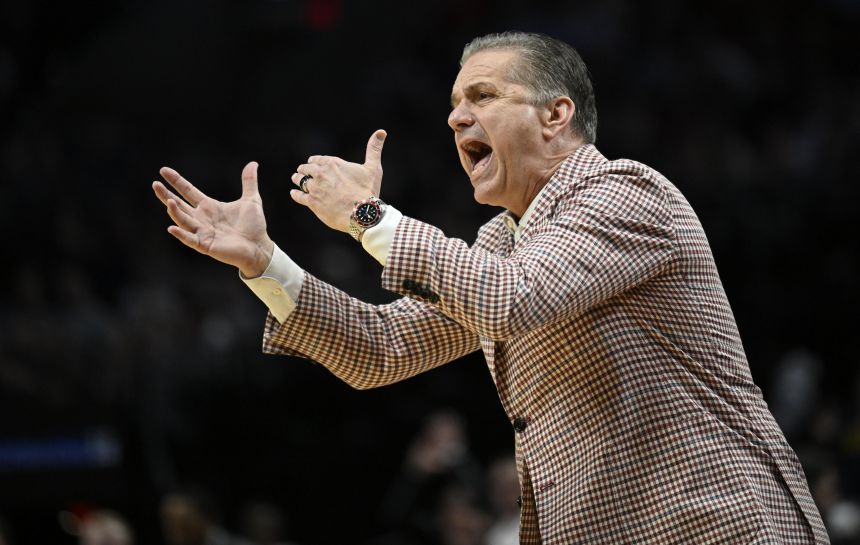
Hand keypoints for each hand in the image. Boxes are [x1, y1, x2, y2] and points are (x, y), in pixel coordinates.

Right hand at [152, 162, 273, 277]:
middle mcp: (202, 218)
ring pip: (183, 221)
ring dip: (175, 212)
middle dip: (166, 195)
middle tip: (155, 184)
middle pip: (179, 205)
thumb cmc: (254, 226)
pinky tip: (172, 228)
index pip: (188, 191)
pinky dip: (181, 234)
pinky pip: (190, 239)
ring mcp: (202, 232)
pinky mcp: (206, 245)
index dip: (176, 181)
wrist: (260, 247)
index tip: (163, 170)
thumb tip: (253, 163)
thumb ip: (249, 182)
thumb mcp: (252, 200)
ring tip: (169, 201)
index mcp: (209, 206)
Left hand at [289, 129, 386, 231]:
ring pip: (300, 180)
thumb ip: (374, 149)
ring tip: (295, 179)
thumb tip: (382, 131)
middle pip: (306, 169)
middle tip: (301, 171)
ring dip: (297, 179)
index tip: (312, 163)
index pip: (317, 159)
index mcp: (333, 163)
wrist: (361, 213)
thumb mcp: (373, 167)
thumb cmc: (368, 190)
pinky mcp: (312, 202)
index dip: (314, 161)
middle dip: (304, 169)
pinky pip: (298, 196)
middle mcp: (321, 174)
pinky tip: (293, 193)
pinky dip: (295, 194)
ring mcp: (315, 188)